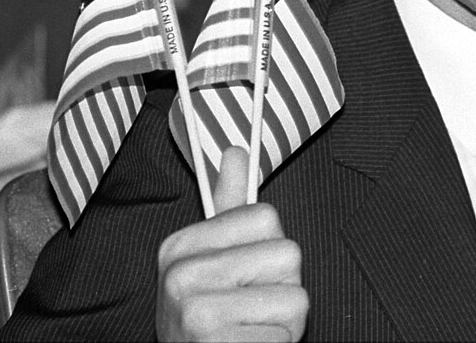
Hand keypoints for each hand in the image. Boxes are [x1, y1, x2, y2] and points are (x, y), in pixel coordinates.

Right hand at [156, 147, 308, 340]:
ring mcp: (194, 312)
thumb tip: (236, 151)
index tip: (243, 275)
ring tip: (251, 330)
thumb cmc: (214, 319)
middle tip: (249, 309)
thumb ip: (229, 207)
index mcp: (179, 246)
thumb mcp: (217, 261)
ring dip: (284, 320)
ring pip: (296, 296)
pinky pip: (288, 331)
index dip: (269, 249)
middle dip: (283, 287)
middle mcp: (179, 276)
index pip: (266, 216)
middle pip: (288, 254)